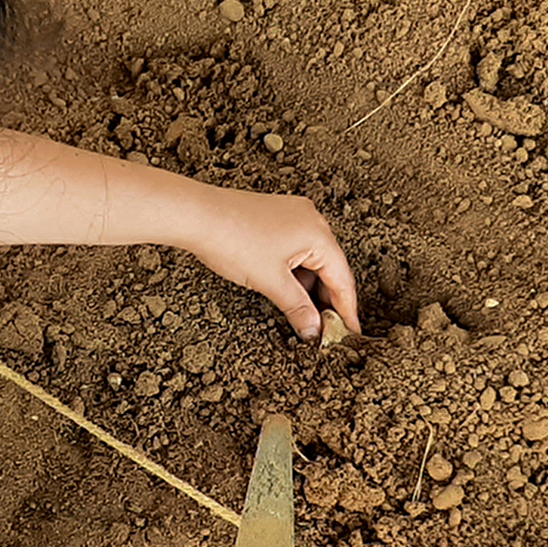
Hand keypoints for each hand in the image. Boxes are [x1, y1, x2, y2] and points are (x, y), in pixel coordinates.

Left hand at [185, 189, 359, 341]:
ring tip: (302, 313)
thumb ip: (297, 308)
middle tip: (324, 328)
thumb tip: (313, 329)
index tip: (350, 331)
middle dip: (326, 299)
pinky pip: (295, 248)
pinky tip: (285, 289)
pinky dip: (294, 271)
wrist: (197, 215)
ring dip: (307, 286)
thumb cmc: (231, 239)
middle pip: (330, 267)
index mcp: (318, 233)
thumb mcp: (270, 282)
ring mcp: (293, 215)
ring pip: (311, 259)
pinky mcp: (276, 217)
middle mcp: (311, 219)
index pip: (342, 279)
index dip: (346, 309)